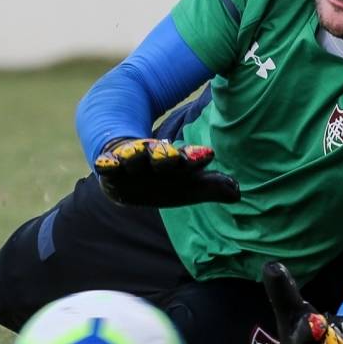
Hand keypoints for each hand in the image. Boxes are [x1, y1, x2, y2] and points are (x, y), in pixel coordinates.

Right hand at [94, 138, 239, 207]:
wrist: (127, 165)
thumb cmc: (164, 179)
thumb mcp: (188, 185)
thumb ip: (212, 188)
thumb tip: (237, 193)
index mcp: (176, 164)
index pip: (189, 160)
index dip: (196, 158)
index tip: (208, 154)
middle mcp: (154, 160)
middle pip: (161, 157)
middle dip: (166, 157)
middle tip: (169, 154)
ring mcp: (132, 161)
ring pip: (134, 157)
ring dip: (136, 154)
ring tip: (138, 151)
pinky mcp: (111, 166)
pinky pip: (108, 164)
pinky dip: (107, 163)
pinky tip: (105, 164)